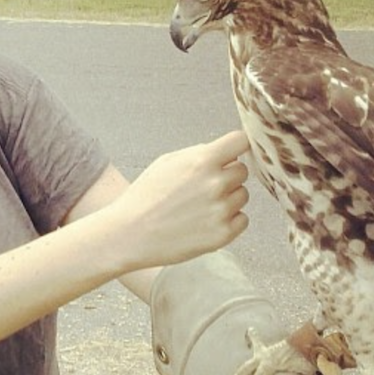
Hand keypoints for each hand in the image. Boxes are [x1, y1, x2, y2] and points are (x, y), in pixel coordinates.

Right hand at [119, 130, 250, 267]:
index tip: (232, 153)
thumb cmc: (145, 197)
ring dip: (228, 198)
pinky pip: (242, 219)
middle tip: (203, 187)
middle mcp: (216, 184)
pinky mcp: (224, 234)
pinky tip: (205, 221)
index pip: (240, 141)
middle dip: (227, 175)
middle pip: (242, 171)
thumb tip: (224, 152)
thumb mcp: (166, 162)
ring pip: (242, 195)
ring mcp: (222, 210)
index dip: (236, 147)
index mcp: (202, 161)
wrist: (131, 233)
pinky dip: (229, 220)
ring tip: (199, 206)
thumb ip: (198, 153)